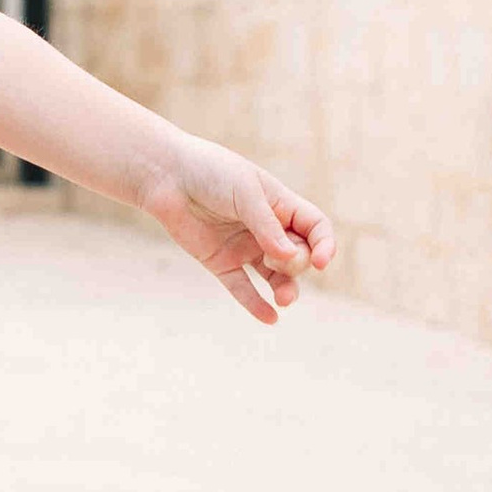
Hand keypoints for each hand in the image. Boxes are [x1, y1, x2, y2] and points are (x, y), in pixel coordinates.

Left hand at [139, 135, 334, 322]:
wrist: (166, 176)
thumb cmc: (210, 173)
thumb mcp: (245, 192)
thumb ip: (266, 225)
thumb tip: (289, 257)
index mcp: (281, 205)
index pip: (315, 228)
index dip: (324, 245)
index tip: (321, 262)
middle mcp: (267, 229)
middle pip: (298, 256)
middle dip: (295, 264)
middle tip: (274, 258)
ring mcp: (245, 247)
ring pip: (276, 277)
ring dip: (285, 290)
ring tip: (283, 300)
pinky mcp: (221, 262)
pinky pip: (243, 288)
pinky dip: (256, 304)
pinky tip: (270, 318)